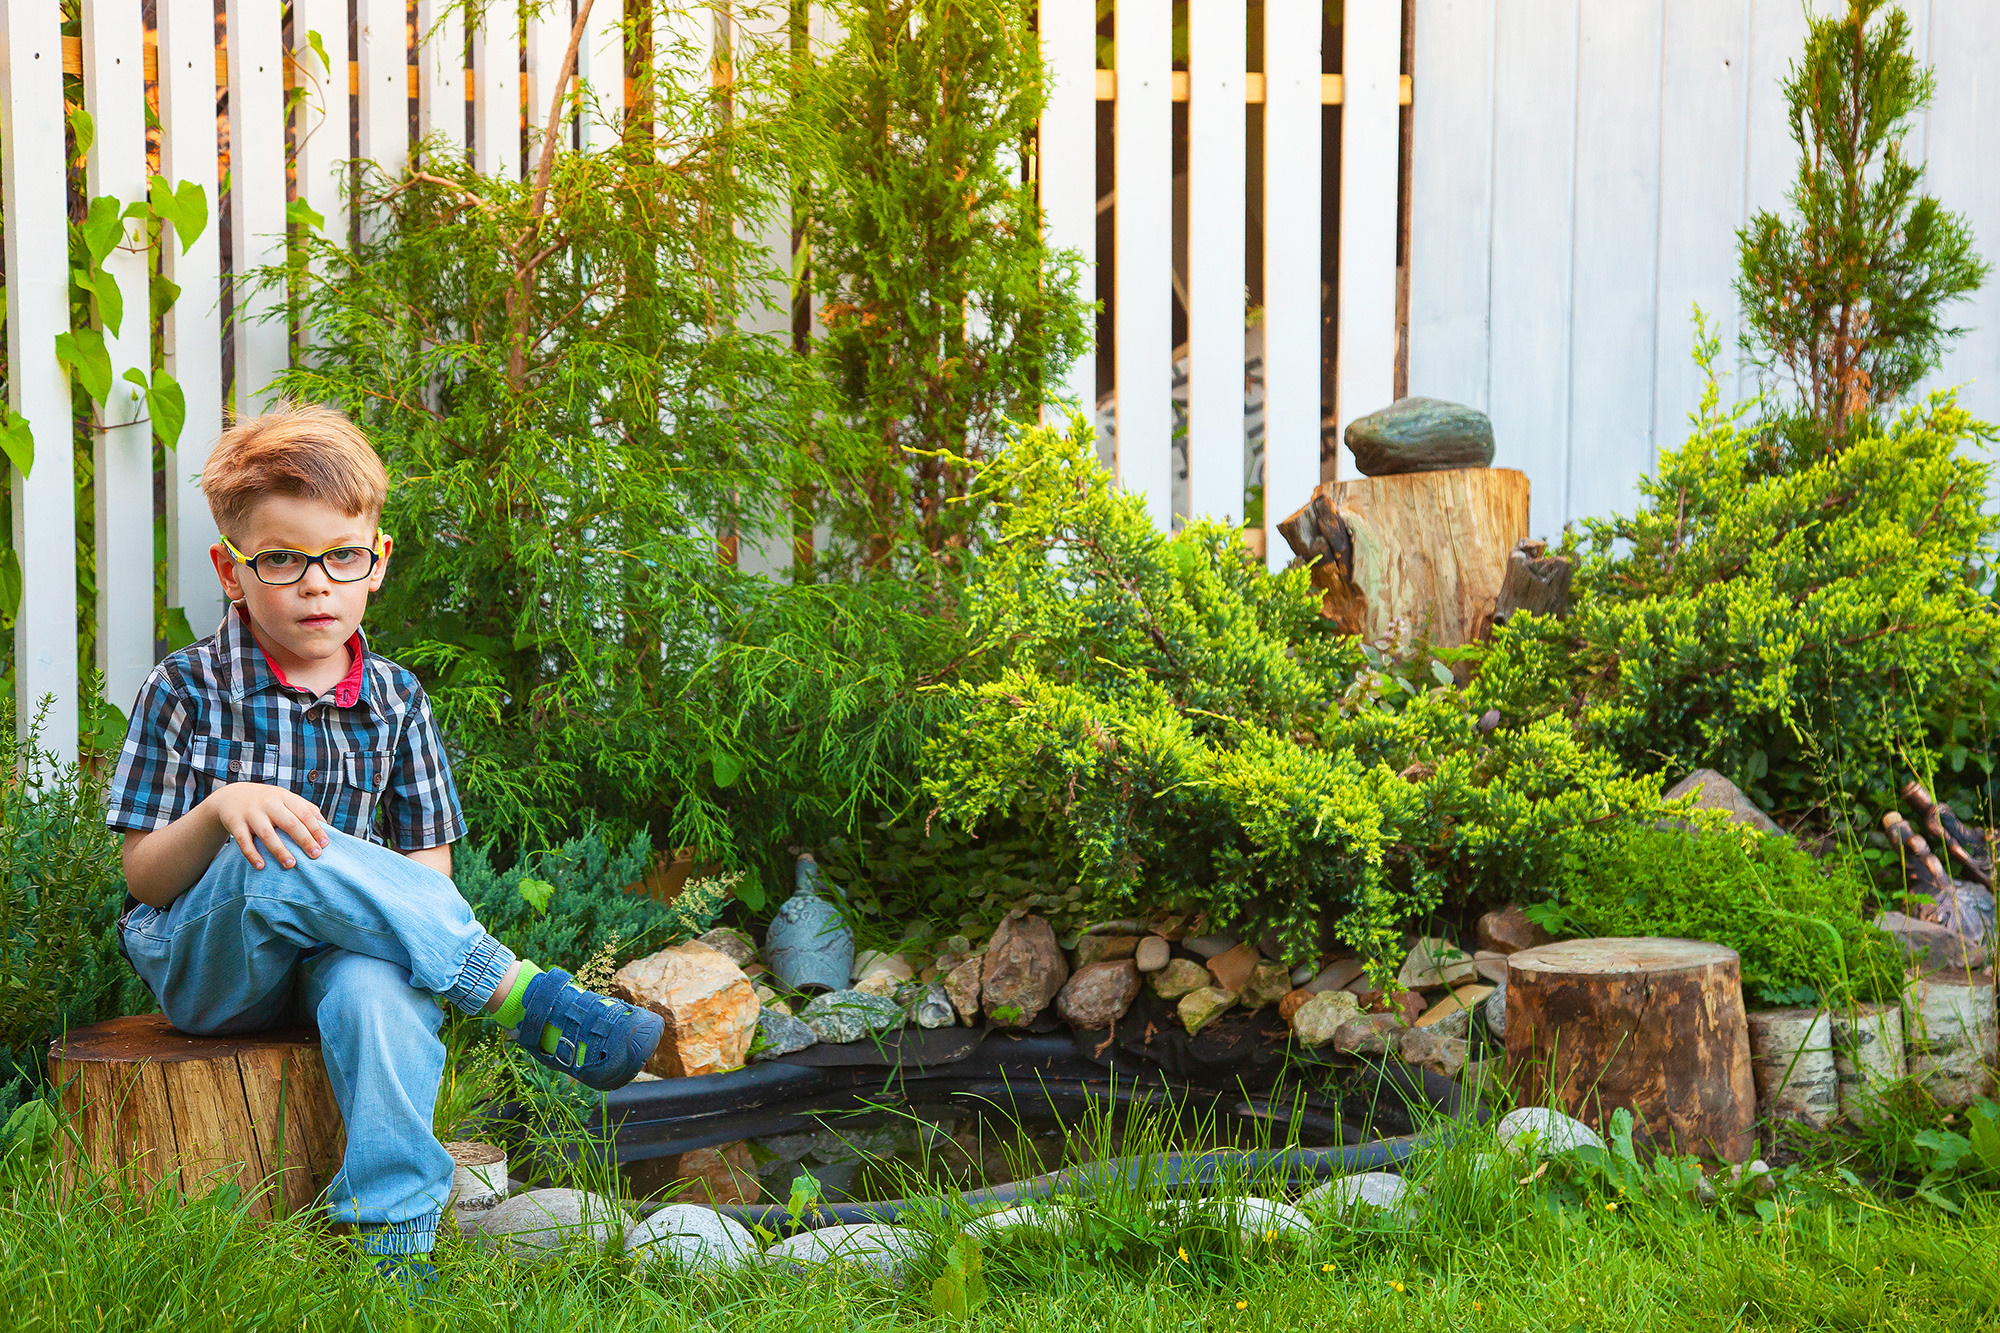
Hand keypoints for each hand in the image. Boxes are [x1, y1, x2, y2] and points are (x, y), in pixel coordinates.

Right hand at [205, 782, 329, 870]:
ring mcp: (251, 813)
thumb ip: (305, 809)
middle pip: (289, 823)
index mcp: (284, 797)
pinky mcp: (235, 823)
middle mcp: (268, 803)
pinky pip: (244, 841)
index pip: (304, 813)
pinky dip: (252, 854)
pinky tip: (261, 866)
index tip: (325, 844)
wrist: (231, 796)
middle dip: (304, 840)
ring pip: (267, 834)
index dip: (316, 829)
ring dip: (280, 850)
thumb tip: (325, 826)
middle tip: (315, 855)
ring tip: (291, 865)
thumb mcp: (285, 798)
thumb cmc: (267, 801)